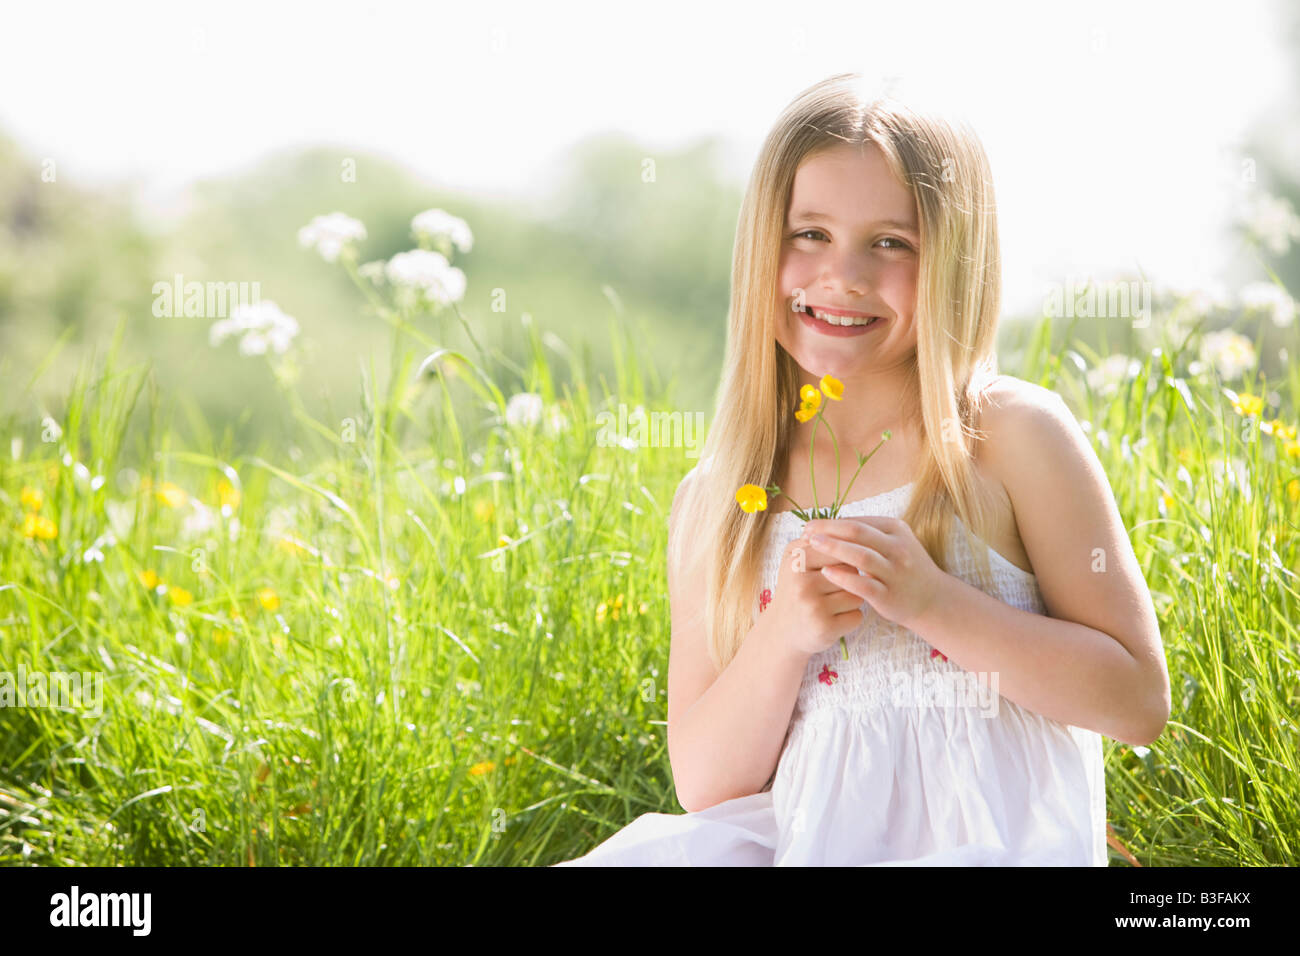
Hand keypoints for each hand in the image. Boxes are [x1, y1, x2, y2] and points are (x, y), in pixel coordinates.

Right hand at [765, 534, 868, 657]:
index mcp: (796, 561)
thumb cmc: (795, 589)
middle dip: (851, 578)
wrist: (781, 631)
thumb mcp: (794, 560)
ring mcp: (814, 608)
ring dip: (852, 600)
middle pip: (852, 571)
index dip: (845, 558)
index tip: (835, 566)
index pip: (840, 549)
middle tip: (833, 587)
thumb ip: (816, 540)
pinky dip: (851, 618)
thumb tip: (845, 526)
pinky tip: (834, 619)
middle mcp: (802, 584)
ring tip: (832, 603)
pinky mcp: (825, 629)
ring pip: (857, 595)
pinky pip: (856, 616)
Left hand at [802, 513, 946, 631]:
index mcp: (896, 530)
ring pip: (861, 556)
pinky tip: (826, 573)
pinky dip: (844, 577)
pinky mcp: (890, 595)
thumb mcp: (892, 542)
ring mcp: (896, 572)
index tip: (809, 525)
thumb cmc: (904, 567)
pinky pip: (864, 584)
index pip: (858, 521)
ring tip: (812, 545)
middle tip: (806, 532)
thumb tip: (828, 524)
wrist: (933, 599)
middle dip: (829, 530)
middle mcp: (898, 548)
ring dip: (834, 548)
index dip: (831, 522)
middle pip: (858, 533)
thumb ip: (867, 533)